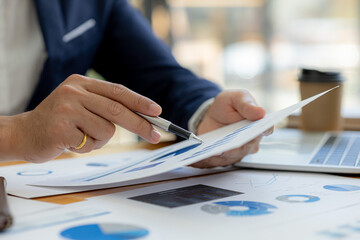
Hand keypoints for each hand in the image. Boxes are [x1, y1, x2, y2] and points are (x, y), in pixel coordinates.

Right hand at [8, 74, 161, 162]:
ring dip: (100, 139)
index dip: (140, 101)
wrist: (24, 134)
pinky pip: (91, 143)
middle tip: (156, 135)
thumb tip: (142, 117)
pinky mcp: (61, 128)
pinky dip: (86, 147)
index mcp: (81, 83)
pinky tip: (70, 142)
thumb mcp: (81, 105)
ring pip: (107, 129)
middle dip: (140, 124)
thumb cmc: (59, 122)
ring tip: (81, 136)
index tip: (157, 112)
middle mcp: (74, 91)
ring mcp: (66, 109)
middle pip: (117, 109)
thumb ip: (105, 107)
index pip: (118, 91)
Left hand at [191, 90, 271, 167]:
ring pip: (232, 156)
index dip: (263, 130)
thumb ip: (247, 104)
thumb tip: (261, 112)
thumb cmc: (227, 106)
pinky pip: (218, 160)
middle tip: (231, 144)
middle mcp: (250, 141)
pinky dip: (211, 158)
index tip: (256, 131)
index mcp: (258, 125)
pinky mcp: (223, 158)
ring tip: (215, 150)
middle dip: (239, 146)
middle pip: (247, 146)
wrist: (210, 116)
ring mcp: (238, 152)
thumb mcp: (235, 98)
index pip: (266, 129)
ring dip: (224, 154)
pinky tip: (205, 153)